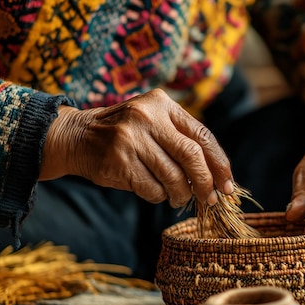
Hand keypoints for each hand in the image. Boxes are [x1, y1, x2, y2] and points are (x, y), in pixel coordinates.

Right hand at [40, 89, 234, 207]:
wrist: (77, 136)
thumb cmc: (126, 134)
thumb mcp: (154, 122)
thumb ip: (182, 139)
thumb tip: (218, 177)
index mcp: (163, 104)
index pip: (202, 135)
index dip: (219, 163)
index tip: (227, 184)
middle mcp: (147, 117)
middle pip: (192, 156)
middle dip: (205, 183)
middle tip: (210, 199)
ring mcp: (131, 139)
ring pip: (173, 177)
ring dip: (180, 194)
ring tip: (179, 198)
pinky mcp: (119, 161)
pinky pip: (152, 189)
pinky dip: (159, 196)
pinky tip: (155, 192)